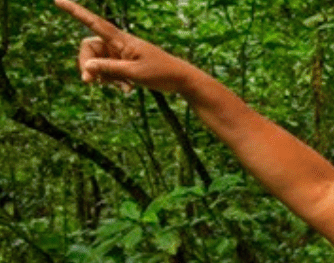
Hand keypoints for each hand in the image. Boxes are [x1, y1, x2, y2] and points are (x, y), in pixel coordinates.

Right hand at [56, 0, 195, 93]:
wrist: (181, 80)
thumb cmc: (162, 73)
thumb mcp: (135, 72)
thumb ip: (110, 69)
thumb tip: (87, 66)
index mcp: (122, 40)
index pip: (94, 23)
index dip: (76, 12)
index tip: (58, 0)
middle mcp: (118, 44)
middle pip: (89, 49)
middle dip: (87, 66)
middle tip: (89, 83)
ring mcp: (121, 54)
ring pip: (98, 63)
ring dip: (104, 77)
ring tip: (122, 88)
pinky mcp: (124, 64)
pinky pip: (109, 72)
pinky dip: (113, 81)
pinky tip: (127, 89)